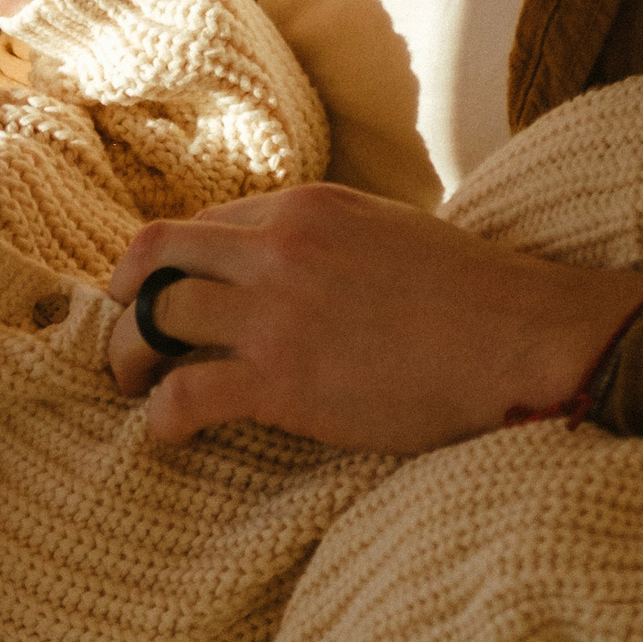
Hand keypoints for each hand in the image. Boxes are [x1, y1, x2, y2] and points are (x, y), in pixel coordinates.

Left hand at [105, 183, 642, 452]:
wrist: (521, 339)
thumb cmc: (471, 293)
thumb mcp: (384, 228)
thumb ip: (324, 236)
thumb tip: (288, 260)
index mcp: (302, 207)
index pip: (204, 224)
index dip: (173, 262)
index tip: (160, 292)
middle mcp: (276, 248)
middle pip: (158, 255)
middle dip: (125, 294)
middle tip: (121, 330)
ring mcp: (275, 313)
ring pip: (157, 317)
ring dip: (128, 353)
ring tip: (128, 382)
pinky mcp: (282, 380)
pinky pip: (186, 392)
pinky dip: (160, 415)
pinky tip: (161, 433)